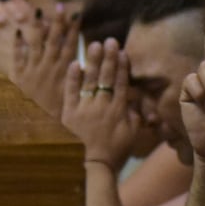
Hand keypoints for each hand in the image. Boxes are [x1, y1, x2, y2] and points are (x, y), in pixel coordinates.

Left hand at [11, 5, 78, 118]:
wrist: (33, 127)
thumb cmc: (58, 118)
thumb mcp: (73, 100)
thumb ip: (81, 84)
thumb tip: (90, 69)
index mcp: (63, 72)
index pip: (70, 46)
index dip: (73, 29)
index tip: (76, 14)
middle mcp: (48, 67)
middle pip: (54, 40)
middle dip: (58, 22)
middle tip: (60, 5)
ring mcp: (32, 70)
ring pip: (35, 43)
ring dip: (37, 26)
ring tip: (38, 10)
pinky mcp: (18, 76)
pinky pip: (17, 56)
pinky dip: (18, 44)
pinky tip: (18, 31)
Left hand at [62, 39, 138, 167]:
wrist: (96, 165)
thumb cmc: (117, 150)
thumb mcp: (133, 133)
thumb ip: (134, 115)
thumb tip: (134, 101)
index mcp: (119, 109)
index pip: (121, 83)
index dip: (122, 66)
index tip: (123, 51)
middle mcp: (103, 105)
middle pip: (107, 77)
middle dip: (109, 57)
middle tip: (110, 40)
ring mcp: (86, 108)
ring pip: (90, 80)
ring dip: (94, 62)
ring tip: (94, 45)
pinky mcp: (70, 113)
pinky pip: (71, 92)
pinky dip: (73, 78)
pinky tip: (76, 63)